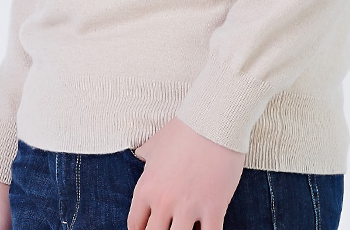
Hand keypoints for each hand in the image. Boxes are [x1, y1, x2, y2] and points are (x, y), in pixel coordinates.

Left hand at [126, 116, 245, 229]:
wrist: (214, 118)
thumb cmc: (185, 128)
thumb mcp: (157, 142)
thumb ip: (147, 155)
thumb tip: (142, 157)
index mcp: (147, 187)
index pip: (135, 226)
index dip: (141, 232)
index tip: (150, 230)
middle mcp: (163, 201)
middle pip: (153, 238)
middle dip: (159, 237)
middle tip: (169, 230)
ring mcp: (188, 206)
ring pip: (178, 241)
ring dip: (182, 236)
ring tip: (188, 231)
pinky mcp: (213, 208)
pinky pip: (209, 238)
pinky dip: (208, 238)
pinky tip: (208, 233)